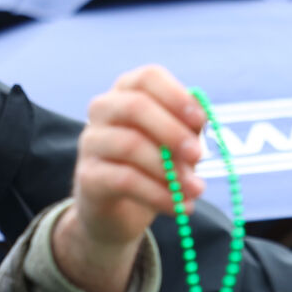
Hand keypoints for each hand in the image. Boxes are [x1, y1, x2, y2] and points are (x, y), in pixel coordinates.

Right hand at [53, 65, 207, 291]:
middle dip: (172, 131)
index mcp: (127, 93)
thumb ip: (188, 130)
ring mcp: (92, 142)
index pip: (148, 78)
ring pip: (130, 145)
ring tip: (195, 189)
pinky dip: (159, 195)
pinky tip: (180, 207)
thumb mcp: (175, 146)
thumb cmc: (152, 168)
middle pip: (134, 106)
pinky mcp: (88, 176)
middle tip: (198, 155)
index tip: (200, 120)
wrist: (118, 213)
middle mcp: (103, 110)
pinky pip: (125, 180)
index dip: (176, 96)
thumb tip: (203, 116)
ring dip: (169, 169)